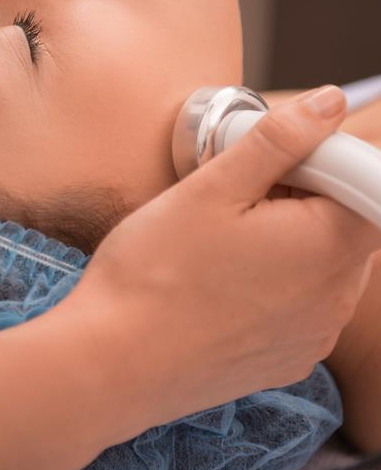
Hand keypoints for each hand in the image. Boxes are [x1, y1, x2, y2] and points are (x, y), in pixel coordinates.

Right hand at [65, 86, 380, 435]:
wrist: (113, 364)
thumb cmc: (155, 274)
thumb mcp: (212, 189)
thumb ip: (279, 141)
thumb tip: (330, 104)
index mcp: (328, 246)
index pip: (368, 183)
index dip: (327, 162)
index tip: (281, 162)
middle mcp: (336, 299)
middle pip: (348, 224)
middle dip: (307, 199)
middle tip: (241, 199)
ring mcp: (314, 336)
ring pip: (325, 265)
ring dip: (293, 241)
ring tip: (227, 245)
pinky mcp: (289, 359)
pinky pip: (305, 306)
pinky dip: (281, 284)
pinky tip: (226, 284)